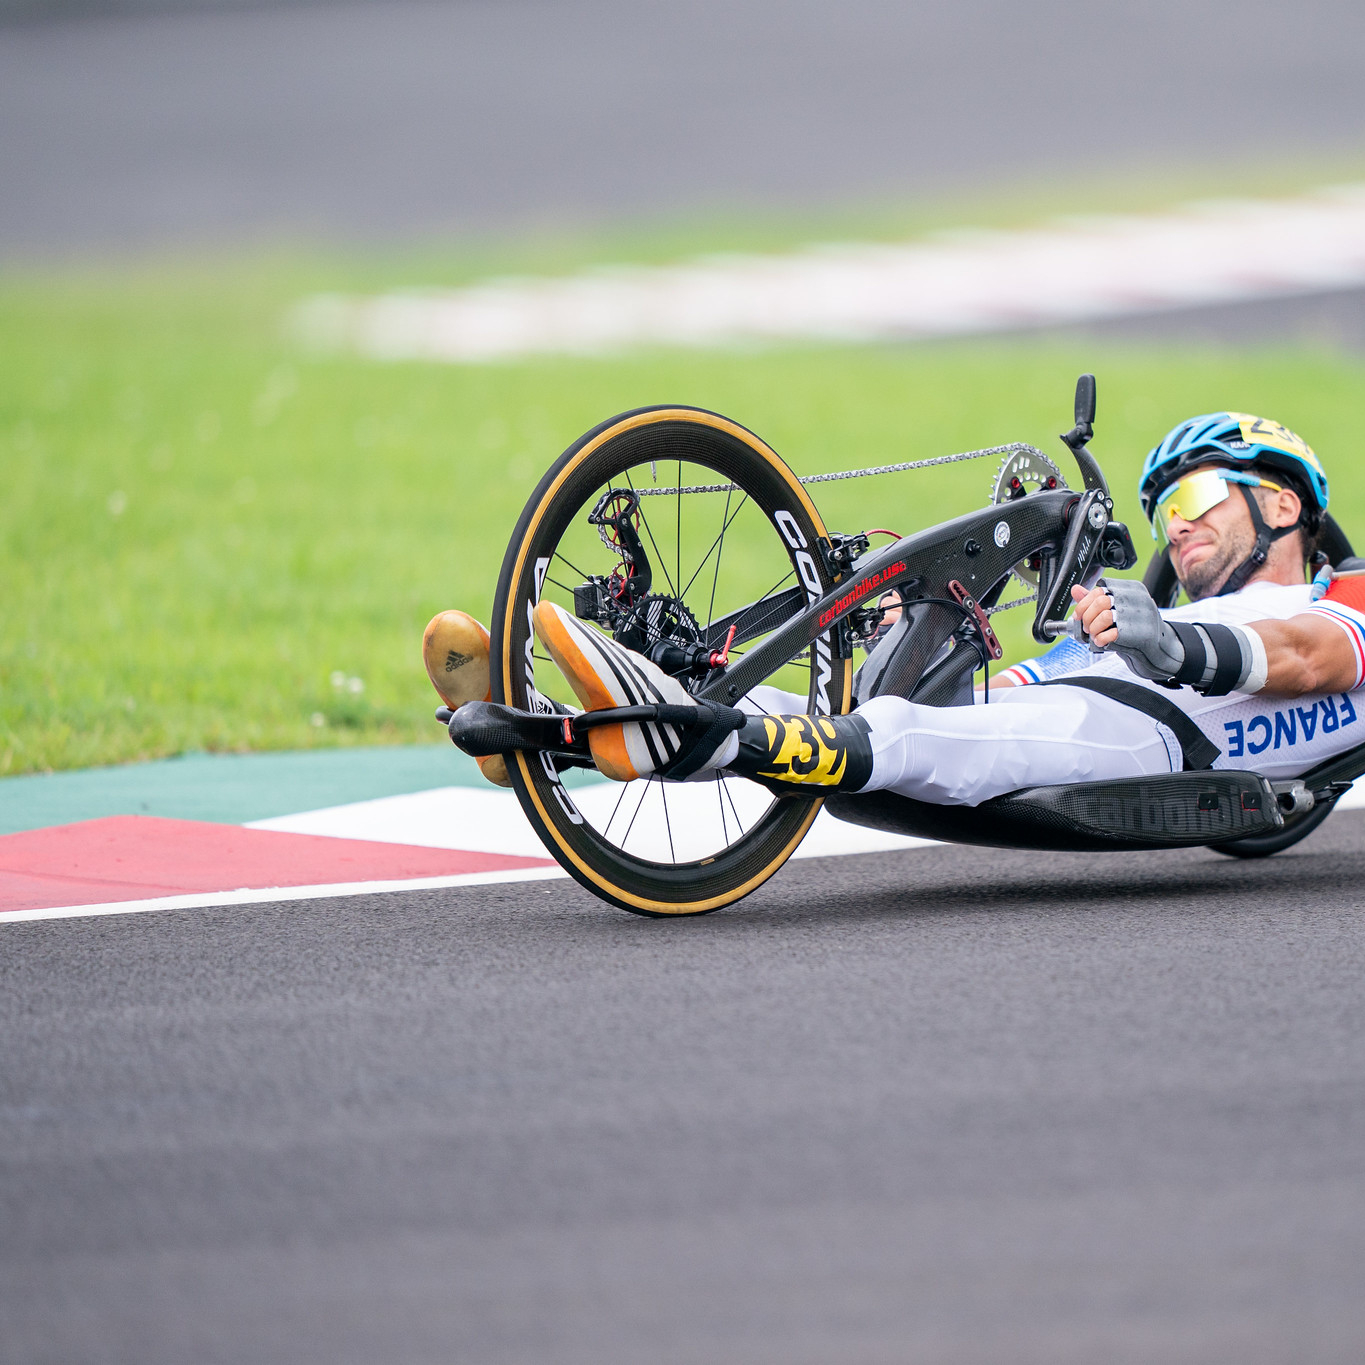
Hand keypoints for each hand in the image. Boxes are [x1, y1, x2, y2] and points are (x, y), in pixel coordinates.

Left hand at [1068, 579, 1184, 681]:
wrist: (1159, 648)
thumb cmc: (1135, 627)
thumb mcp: (1118, 609)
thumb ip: (1096, 600)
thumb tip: (1076, 590)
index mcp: (1133, 589)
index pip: (1100, 589)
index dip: (1084, 603)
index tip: (1080, 614)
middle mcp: (1139, 599)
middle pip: (1101, 601)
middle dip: (1086, 617)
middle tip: (1086, 627)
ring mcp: (1141, 616)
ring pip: (1104, 616)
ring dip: (1093, 629)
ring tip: (1095, 635)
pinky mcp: (1140, 634)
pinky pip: (1110, 634)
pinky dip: (1100, 639)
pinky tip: (1101, 641)